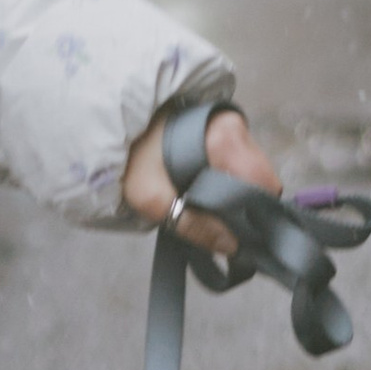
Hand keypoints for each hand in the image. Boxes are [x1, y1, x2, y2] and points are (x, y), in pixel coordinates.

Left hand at [121, 101, 277, 263]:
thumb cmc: (127, 155)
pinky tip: (196, 192)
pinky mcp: (218, 133)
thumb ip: (192, 224)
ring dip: (227, 197)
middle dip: (238, 208)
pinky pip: (231, 166)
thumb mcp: (150, 196)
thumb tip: (232, 246)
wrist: (107, 123)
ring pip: (245, 175)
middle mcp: (235, 126)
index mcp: (226, 135)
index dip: (251, 215)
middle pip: (257, 181)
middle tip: (211, 227)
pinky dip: (218, 183)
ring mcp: (228, 127)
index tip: (234, 236)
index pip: (264, 184)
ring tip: (198, 208)